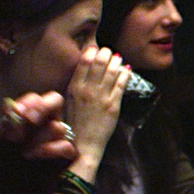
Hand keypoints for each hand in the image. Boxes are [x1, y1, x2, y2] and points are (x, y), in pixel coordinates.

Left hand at [0, 91, 77, 193]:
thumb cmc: (4, 179)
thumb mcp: (0, 151)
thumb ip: (8, 129)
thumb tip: (11, 106)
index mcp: (26, 124)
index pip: (34, 100)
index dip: (29, 102)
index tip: (19, 112)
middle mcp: (43, 129)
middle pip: (55, 103)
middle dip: (43, 108)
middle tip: (30, 119)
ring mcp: (56, 143)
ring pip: (59, 126)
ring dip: (40, 136)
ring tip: (24, 152)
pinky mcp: (66, 160)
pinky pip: (67, 146)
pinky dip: (51, 149)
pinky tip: (35, 157)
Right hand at [65, 46, 129, 165]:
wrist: (83, 145)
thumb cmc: (72, 125)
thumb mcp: (66, 103)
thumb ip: (73, 87)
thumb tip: (80, 72)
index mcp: (74, 88)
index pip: (83, 63)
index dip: (91, 52)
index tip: (95, 48)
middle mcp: (88, 90)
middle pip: (99, 63)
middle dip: (106, 53)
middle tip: (109, 51)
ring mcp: (102, 97)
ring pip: (112, 71)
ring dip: (117, 61)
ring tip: (118, 57)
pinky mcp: (114, 105)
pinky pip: (122, 84)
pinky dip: (125, 74)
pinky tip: (127, 69)